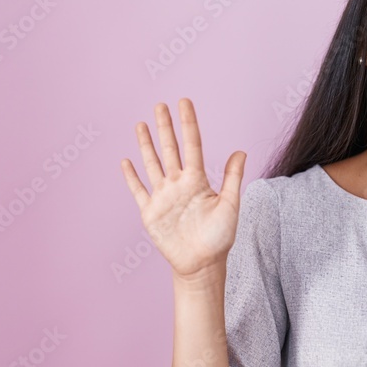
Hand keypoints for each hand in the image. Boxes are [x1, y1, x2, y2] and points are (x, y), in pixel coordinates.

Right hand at [120, 98, 246, 279]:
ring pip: (152, 164)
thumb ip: (232, 178)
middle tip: (160, 104)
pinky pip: (138, 190)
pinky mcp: (150, 212)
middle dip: (165, 127)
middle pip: (170, 149)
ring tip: (141, 124)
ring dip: (146, 145)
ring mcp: (163, 196)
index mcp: (197, 180)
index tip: (184, 102)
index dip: (188, 123)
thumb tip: (240, 151)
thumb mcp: (230, 205)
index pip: (191, 145)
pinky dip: (131, 176)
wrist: (201, 265)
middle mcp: (178, 184)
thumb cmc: (219, 238)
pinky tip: (125, 161)